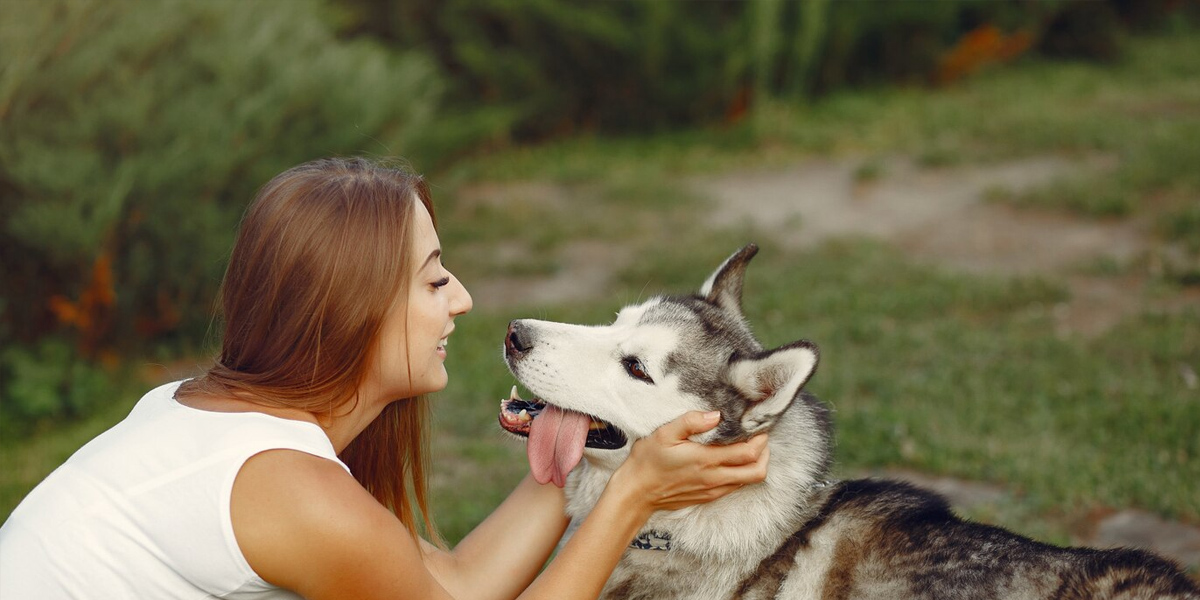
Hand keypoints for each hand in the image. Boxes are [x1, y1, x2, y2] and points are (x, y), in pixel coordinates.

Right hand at [610, 411, 769, 514]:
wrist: (636, 492)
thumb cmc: (648, 461)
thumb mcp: (664, 433)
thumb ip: (691, 422)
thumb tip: (716, 415)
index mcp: (706, 460)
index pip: (747, 453)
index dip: (760, 440)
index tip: (759, 427)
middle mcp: (714, 478)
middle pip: (757, 471)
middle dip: (765, 453)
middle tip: (760, 438)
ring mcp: (713, 490)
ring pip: (748, 481)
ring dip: (755, 464)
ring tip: (749, 447)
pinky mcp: (708, 497)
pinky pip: (735, 486)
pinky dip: (742, 474)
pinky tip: (732, 461)